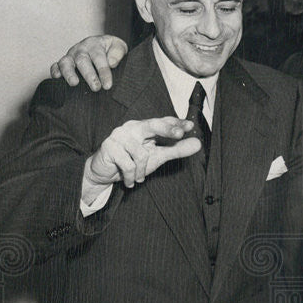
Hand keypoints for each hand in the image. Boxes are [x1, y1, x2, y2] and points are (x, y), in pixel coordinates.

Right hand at [50, 35, 127, 90]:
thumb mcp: (119, 47)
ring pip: (66, 62)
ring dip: (69, 73)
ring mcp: (70, 56)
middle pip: (82, 60)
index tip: (107, 85)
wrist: (102, 45)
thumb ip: (117, 53)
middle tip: (96, 88)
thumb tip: (112, 63)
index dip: (103, 72)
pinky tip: (57, 78)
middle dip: (89, 75)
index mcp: (95, 44)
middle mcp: (81, 49)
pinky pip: (55, 66)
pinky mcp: (63, 63)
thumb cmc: (111, 50)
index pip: (99, 58)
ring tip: (74, 83)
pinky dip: (54, 71)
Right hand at [85, 117, 200, 189]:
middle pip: (153, 125)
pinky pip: (128, 164)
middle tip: (180, 134)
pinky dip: (131, 176)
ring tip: (138, 177)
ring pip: (141, 154)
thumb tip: (198, 144)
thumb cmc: (132, 161)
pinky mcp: (108, 146)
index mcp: (145, 127)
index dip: (176, 123)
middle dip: (167, 129)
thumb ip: (176, 150)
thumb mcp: (157, 157)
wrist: (104, 172)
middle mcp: (132, 127)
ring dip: (141, 171)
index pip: (163, 121)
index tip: (190, 126)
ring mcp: (119, 135)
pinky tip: (129, 181)